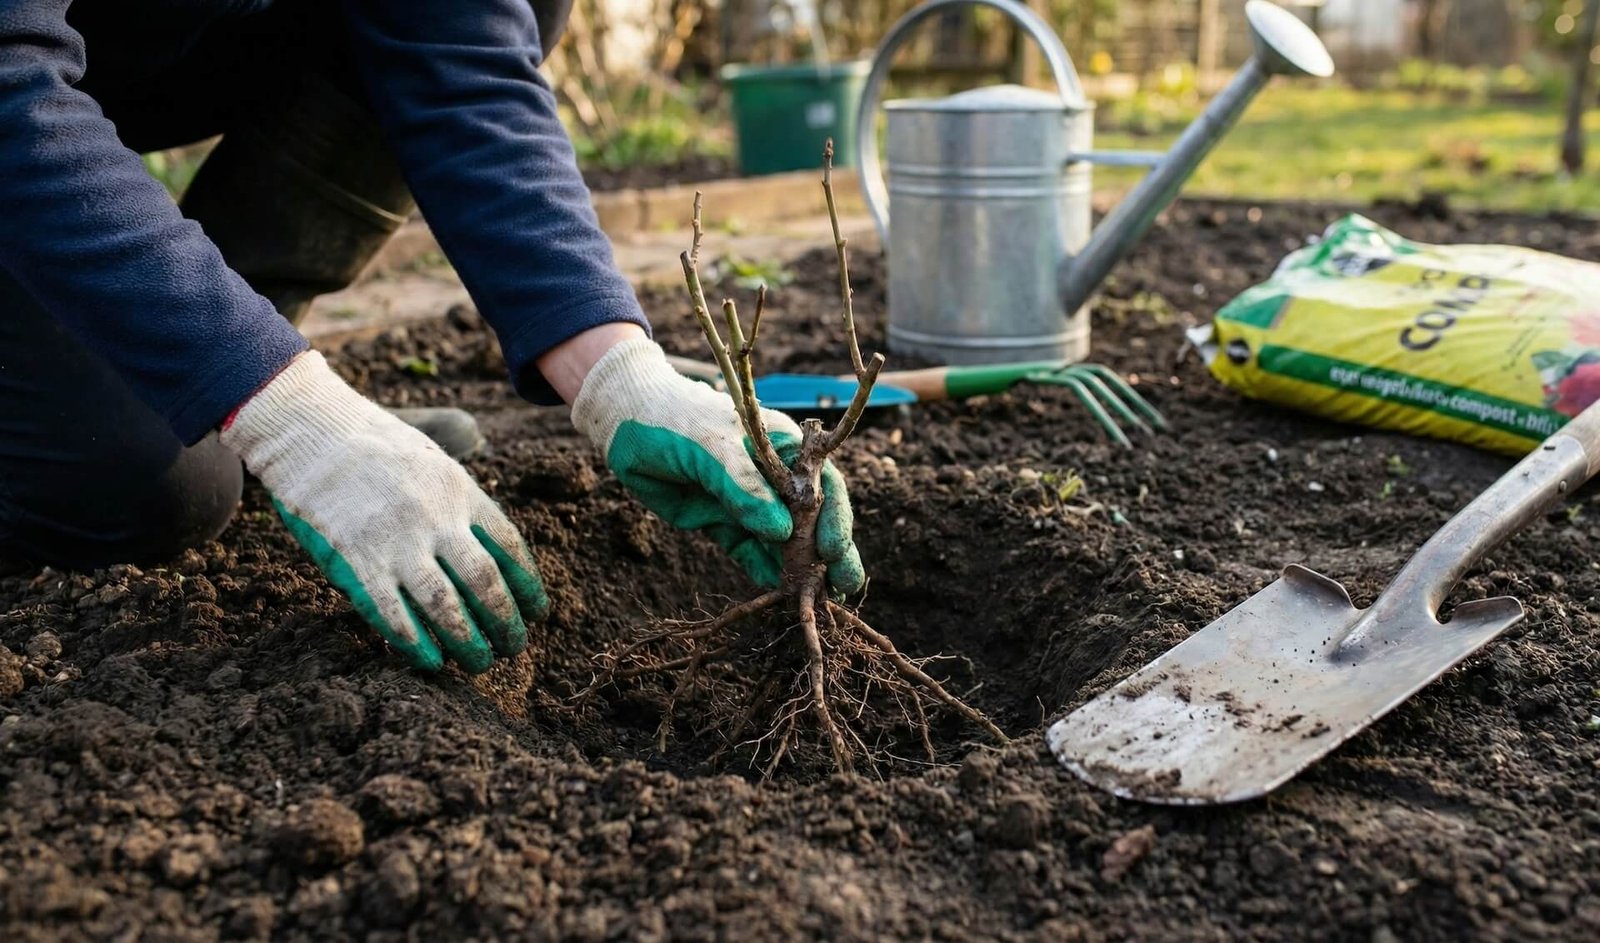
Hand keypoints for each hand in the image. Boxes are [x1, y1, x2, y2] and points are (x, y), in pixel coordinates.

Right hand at [220, 351, 546, 672]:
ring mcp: (397, 542)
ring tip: (478, 662)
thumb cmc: (372, 443)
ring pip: (445, 605)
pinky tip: (431, 661)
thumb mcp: (433, 457)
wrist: (311, 430)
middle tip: (513, 647)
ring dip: (467, 641)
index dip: (527, 584)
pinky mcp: (357, 561)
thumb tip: (487, 537)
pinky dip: (415, 642)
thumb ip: (460, 497)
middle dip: (505, 622)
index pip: (509, 546)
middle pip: (485, 582)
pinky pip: (392, 612)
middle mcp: (437, 520)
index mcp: (461, 491)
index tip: (536, 610)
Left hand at [571, 338, 864, 593]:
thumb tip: (782, 532)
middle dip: (829, 552)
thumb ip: (745, 488)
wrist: (626, 422)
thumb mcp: (711, 448)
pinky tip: (780, 592)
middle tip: (845, 587)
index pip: (822, 486)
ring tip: (818, 600)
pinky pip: (751, 553)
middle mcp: (774, 478)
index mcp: (784, 448)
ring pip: (785, 541)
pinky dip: (766, 572)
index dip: (834, 518)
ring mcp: (750, 504)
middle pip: (813, 519)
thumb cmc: (675, 419)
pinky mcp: (724, 524)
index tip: (833, 551)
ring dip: (801, 568)